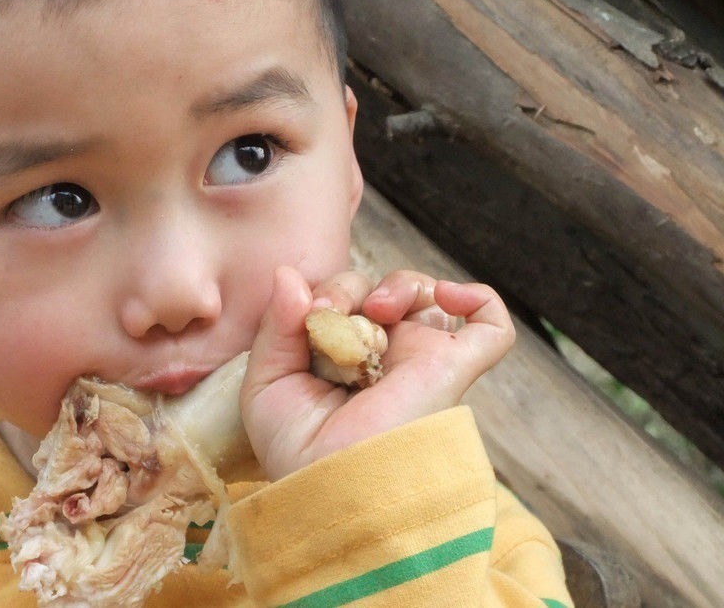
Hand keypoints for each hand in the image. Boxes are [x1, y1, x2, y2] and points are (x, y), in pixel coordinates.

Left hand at [240, 266, 513, 480]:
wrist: (335, 485)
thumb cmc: (297, 451)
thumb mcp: (267, 383)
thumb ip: (276, 326)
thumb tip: (288, 274)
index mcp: (340, 360)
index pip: (338, 302)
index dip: (322, 294)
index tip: (305, 312)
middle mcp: (384, 358)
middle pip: (376, 292)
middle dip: (347, 287)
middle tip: (328, 312)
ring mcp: (421, 360)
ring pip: (425, 296)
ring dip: (398, 284)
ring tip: (376, 309)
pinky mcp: (454, 367)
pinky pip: (491, 325)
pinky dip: (478, 298)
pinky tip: (446, 295)